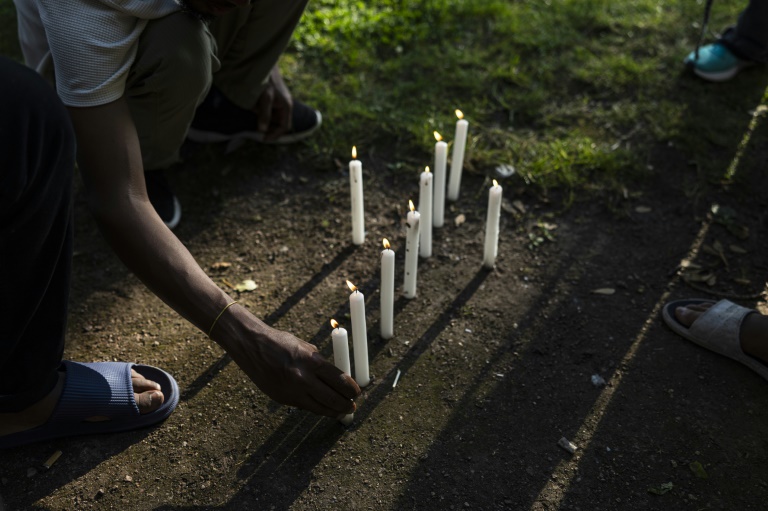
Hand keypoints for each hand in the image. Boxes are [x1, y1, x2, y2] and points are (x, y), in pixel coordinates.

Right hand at [220, 312, 360, 416]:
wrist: (252, 347)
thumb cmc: (281, 343)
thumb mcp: (305, 348)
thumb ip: (321, 363)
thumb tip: (337, 377)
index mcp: (312, 362)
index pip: (340, 381)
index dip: (351, 389)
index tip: (356, 393)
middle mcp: (303, 378)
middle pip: (332, 399)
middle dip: (346, 405)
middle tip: (352, 407)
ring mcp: (292, 391)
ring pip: (319, 408)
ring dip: (333, 412)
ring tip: (342, 412)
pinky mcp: (282, 399)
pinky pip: (304, 406)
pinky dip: (316, 407)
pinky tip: (323, 408)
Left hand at [253, 66, 292, 141]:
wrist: (264, 63)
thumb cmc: (267, 80)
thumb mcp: (265, 98)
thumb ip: (264, 114)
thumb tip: (262, 130)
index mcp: (286, 107)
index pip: (284, 127)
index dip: (274, 135)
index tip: (263, 139)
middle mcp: (285, 106)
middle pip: (279, 124)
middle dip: (269, 128)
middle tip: (256, 131)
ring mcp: (280, 102)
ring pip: (273, 117)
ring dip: (264, 118)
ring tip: (253, 113)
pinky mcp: (274, 98)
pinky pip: (269, 110)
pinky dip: (262, 112)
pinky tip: (254, 107)